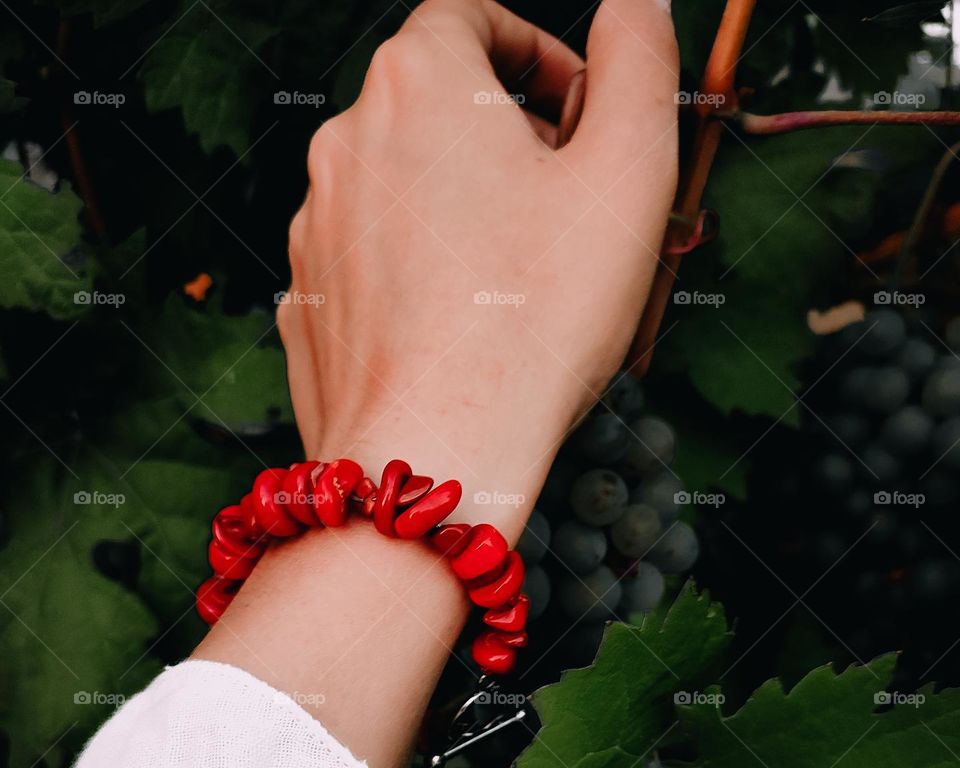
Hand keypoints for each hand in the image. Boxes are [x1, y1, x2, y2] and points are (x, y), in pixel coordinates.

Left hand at [278, 0, 677, 535]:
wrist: (433, 456)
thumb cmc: (535, 322)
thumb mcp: (627, 171)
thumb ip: (639, 58)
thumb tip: (633, 2)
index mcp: (417, 82)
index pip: (472, 18)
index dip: (538, 56)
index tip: (582, 119)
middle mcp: (344, 142)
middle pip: (434, 108)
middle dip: (507, 141)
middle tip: (567, 213)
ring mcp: (314, 230)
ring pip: (402, 192)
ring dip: (461, 212)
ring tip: (520, 286)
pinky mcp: (306, 304)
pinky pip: (373, 265)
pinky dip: (418, 277)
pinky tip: (464, 332)